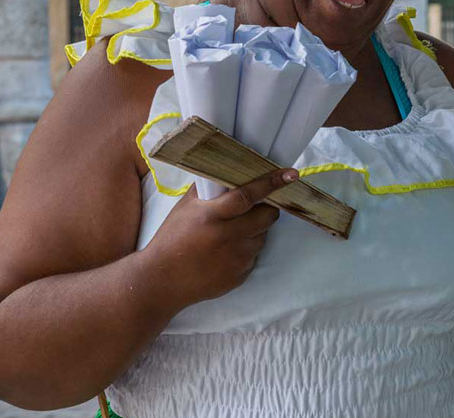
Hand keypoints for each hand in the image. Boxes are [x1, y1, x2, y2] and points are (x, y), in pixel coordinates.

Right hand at [143, 169, 296, 308]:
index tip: (291, 174)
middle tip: (255, 208)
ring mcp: (236, 259)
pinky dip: (246, 250)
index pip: (248, 195)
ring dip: (255, 231)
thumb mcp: (185, 208)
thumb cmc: (171, 239)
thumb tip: (227, 172)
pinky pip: (254, 256)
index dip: (271, 183)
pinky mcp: (240, 275)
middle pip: (267, 216)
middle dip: (267, 209)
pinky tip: (226, 252)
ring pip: (263, 236)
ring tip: (232, 233)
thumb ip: (207, 190)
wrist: (162, 281)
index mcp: (212, 216)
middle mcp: (227, 237)